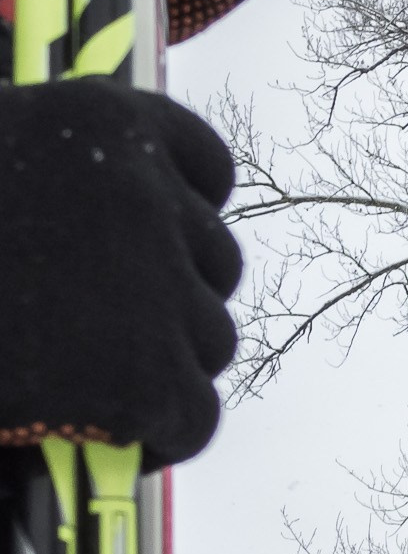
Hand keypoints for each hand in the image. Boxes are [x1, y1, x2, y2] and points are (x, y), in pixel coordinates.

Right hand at [0, 80, 242, 467]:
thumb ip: (49, 169)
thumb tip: (100, 223)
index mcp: (99, 119)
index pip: (204, 167)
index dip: (182, 210)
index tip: (154, 243)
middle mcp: (145, 194)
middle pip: (213, 263)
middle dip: (168, 296)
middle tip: (97, 327)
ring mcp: (157, 289)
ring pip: (208, 340)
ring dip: (159, 362)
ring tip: (77, 376)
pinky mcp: (151, 380)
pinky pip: (192, 416)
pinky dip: (154, 434)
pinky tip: (96, 433)